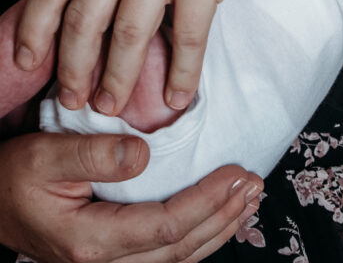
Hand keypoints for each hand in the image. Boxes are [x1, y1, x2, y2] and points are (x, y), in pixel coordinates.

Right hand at [0, 131, 261, 262]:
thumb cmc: (13, 178)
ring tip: (249, 199)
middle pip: (179, 249)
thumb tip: (143, 154)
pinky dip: (198, 238)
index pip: (164, 226)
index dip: (206, 201)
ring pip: (177, 260)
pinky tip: (219, 219)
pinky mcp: (112, 259)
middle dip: (223, 215)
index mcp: (90, 241)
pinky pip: (165, 257)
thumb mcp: (45, 156)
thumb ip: (94, 155)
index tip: (236, 173)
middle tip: (255, 182)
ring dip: (218, 229)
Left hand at [14, 0, 299, 116]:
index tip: (28, 63)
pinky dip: (181, 74)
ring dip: (119, 79)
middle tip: (73, 101)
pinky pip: (186, 37)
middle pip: (84, 18)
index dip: (34, 29)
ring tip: (115, 106)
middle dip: (73, 69)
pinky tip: (180, 97)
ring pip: (128, 34)